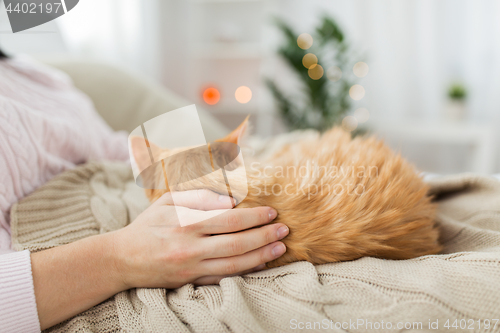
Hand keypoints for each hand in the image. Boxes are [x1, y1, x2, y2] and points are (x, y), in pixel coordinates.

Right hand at [110, 190, 287, 288]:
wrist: (122, 259)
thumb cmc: (147, 225)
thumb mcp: (166, 202)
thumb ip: (197, 198)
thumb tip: (229, 199)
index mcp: (185, 223)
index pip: (228, 219)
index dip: (253, 216)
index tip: (271, 212)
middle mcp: (191, 247)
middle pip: (237, 242)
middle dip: (264, 235)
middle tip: (283, 229)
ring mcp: (192, 267)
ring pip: (234, 262)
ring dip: (261, 255)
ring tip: (280, 247)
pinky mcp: (192, 281)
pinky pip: (224, 277)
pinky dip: (245, 271)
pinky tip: (261, 265)